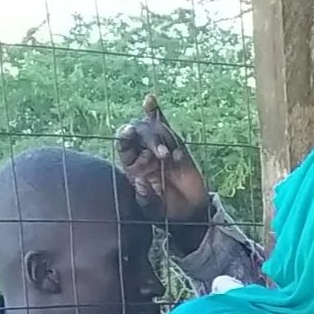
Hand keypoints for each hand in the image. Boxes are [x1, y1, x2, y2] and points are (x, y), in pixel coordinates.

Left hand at [115, 96, 213, 246]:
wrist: (188, 213)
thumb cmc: (166, 212)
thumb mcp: (153, 211)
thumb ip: (145, 199)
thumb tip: (139, 181)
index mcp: (131, 167)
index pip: (124, 146)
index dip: (124, 137)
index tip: (128, 133)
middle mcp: (143, 153)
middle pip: (139, 133)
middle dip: (150, 139)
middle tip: (162, 155)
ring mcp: (160, 148)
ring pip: (155, 130)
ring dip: (162, 139)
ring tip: (171, 158)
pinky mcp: (176, 146)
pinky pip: (165, 127)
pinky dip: (157, 114)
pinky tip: (149, 100)